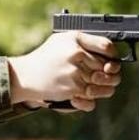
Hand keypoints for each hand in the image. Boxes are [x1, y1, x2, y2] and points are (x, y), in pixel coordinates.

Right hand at [7, 32, 121, 109]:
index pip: (107, 46)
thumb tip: (109, 53)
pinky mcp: (72, 89)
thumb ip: (85, 42)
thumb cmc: (45, 58)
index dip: (113, 56)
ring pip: (103, 84)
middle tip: (105, 78)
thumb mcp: (63, 41)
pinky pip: (91, 98)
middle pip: (108, 67)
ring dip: (103, 89)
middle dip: (110, 75)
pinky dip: (88, 101)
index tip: (112, 62)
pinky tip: (81, 96)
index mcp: (76, 39)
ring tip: (94, 88)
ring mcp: (75, 72)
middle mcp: (77, 53)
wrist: (25, 75)